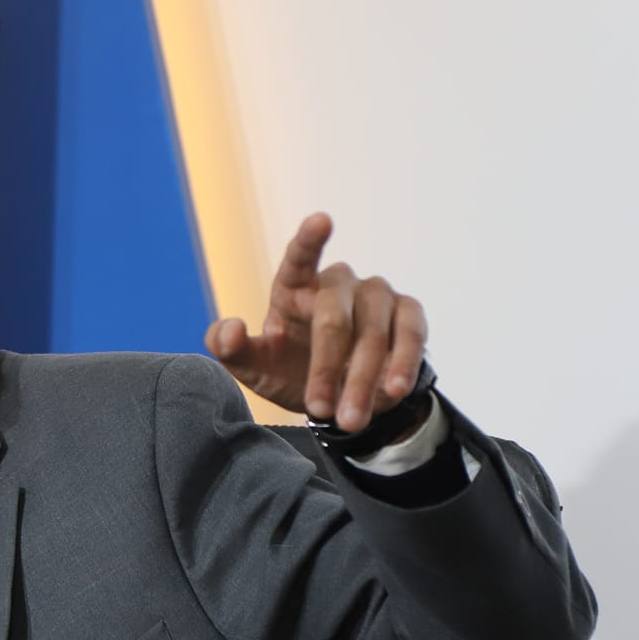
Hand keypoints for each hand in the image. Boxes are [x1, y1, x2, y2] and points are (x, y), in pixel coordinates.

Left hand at [205, 213, 427, 431]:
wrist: (341, 395)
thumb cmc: (289, 370)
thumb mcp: (254, 367)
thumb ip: (229, 349)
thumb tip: (227, 328)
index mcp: (294, 286)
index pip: (299, 258)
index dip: (309, 240)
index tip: (321, 220)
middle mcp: (338, 283)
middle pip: (333, 316)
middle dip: (326, 367)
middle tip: (319, 409)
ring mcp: (376, 295)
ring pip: (374, 332)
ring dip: (363, 379)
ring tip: (351, 419)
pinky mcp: (409, 313)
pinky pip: (411, 334)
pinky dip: (403, 364)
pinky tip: (394, 391)